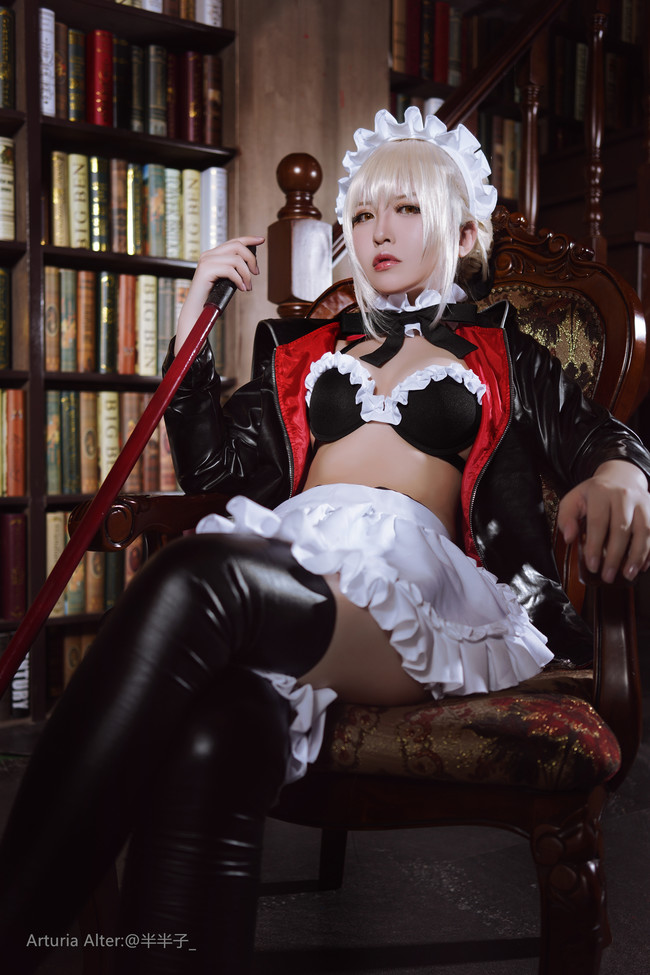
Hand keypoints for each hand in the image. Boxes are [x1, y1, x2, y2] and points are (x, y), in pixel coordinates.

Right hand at [175, 236, 264, 353]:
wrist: (197, 310)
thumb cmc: (212, 297)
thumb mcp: (226, 279)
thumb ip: (234, 269)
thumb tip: (251, 263)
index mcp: (213, 255)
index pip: (233, 241)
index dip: (249, 239)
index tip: (261, 240)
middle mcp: (208, 255)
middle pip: (237, 246)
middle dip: (251, 259)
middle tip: (256, 273)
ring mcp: (206, 261)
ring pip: (236, 259)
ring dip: (246, 274)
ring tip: (248, 286)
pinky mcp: (205, 270)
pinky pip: (230, 270)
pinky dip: (239, 280)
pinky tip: (242, 288)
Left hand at [557, 460, 649, 581]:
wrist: (621, 476)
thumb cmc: (594, 494)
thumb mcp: (574, 500)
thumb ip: (566, 517)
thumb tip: (569, 538)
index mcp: (601, 492)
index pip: (598, 522)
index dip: (595, 546)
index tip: (592, 565)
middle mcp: (624, 495)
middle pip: (621, 529)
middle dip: (615, 556)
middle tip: (608, 575)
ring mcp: (643, 501)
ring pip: (644, 531)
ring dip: (637, 556)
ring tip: (628, 574)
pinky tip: (643, 566)